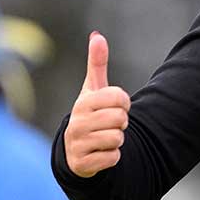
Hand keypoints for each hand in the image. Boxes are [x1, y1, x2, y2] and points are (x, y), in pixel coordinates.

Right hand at [64, 31, 130, 177]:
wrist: (75, 149)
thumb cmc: (89, 113)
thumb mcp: (92, 89)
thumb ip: (96, 63)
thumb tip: (97, 35)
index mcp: (83, 102)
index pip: (119, 97)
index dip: (124, 103)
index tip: (115, 106)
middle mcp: (77, 122)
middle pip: (120, 119)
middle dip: (121, 123)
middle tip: (110, 124)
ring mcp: (78, 143)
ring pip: (118, 139)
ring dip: (117, 140)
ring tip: (104, 137)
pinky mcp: (83, 163)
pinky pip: (113, 158)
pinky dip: (113, 157)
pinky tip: (101, 152)